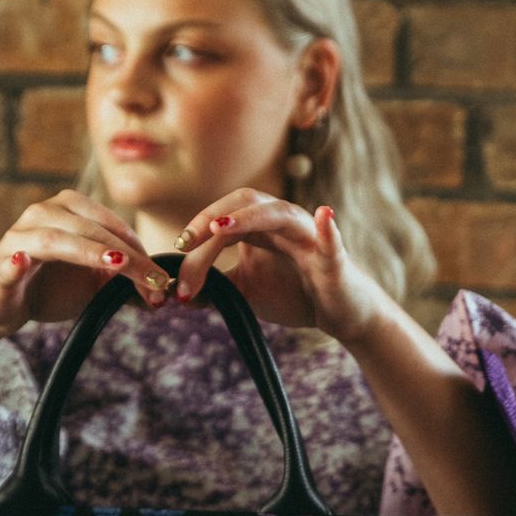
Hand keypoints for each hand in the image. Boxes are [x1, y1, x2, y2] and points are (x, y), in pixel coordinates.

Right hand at [0, 190, 174, 341]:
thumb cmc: (46, 290)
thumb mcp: (91, 286)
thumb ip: (122, 283)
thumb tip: (161, 292)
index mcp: (67, 211)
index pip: (109, 224)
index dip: (138, 250)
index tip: (161, 278)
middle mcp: (41, 215)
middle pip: (88, 229)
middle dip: (125, 256)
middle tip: (153, 281)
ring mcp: (17, 240)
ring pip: (54, 238)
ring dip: (86, 250)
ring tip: (115, 265)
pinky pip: (8, 264)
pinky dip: (15, 263)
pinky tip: (22, 263)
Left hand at [171, 189, 386, 347]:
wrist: (339, 314)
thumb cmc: (295, 294)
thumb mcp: (246, 292)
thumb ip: (216, 287)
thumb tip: (178, 294)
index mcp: (261, 226)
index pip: (223, 219)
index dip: (197, 231)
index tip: (176, 253)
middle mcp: (283, 222)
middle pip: (245, 201)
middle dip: (212, 217)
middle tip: (186, 242)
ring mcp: (310, 236)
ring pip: (280, 214)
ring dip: (249, 217)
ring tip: (221, 228)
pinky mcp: (334, 258)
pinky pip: (331, 240)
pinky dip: (327, 228)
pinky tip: (324, 213)